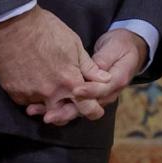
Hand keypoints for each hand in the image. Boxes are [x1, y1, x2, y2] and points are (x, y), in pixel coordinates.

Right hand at [0, 5, 109, 124]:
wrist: (11, 23)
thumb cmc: (46, 29)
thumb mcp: (74, 44)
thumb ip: (89, 67)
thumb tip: (105, 79)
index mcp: (70, 81)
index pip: (87, 109)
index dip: (93, 111)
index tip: (94, 108)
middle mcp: (51, 93)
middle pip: (63, 115)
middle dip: (67, 110)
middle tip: (67, 101)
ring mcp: (31, 94)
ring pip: (43, 108)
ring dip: (48, 103)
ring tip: (47, 88)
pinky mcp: (14, 93)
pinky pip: (26, 101)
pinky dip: (32, 95)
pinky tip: (32, 82)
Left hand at [28, 26, 148, 126]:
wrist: (127, 50)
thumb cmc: (121, 46)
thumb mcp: (114, 48)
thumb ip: (103, 60)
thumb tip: (97, 70)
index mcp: (116, 81)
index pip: (101, 90)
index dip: (88, 92)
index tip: (75, 91)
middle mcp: (106, 94)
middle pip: (85, 107)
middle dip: (65, 112)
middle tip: (49, 116)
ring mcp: (95, 96)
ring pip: (74, 108)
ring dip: (54, 111)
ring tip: (34, 111)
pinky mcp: (86, 94)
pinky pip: (70, 103)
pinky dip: (52, 105)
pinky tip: (35, 106)